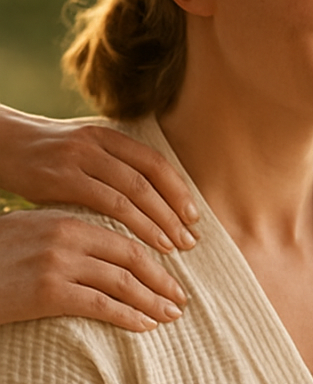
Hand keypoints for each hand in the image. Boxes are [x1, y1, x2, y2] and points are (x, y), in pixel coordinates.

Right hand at [0, 108, 197, 252]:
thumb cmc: (46, 157)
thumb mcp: (84, 151)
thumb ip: (115, 164)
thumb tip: (156, 191)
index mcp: (108, 136)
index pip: (155, 163)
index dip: (178, 190)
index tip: (195, 218)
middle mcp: (97, 143)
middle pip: (148, 179)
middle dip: (173, 212)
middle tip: (191, 240)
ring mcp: (79, 159)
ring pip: (132, 193)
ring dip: (157, 222)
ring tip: (173, 247)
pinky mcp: (61, 179)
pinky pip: (107, 204)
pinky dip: (131, 226)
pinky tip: (141, 247)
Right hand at [0, 209, 185, 330]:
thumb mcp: (30, 234)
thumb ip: (66, 236)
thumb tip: (104, 250)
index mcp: (64, 219)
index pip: (123, 237)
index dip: (154, 257)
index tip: (172, 273)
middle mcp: (64, 236)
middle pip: (131, 258)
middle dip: (162, 280)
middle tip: (181, 299)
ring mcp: (57, 263)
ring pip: (122, 283)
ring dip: (153, 301)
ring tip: (171, 315)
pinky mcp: (47, 292)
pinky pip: (101, 305)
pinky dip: (129, 316)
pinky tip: (145, 325)